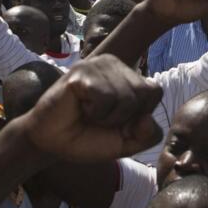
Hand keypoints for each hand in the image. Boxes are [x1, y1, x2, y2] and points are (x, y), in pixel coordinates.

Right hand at [19, 55, 163, 161]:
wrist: (52, 143)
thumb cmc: (88, 138)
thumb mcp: (127, 143)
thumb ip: (147, 135)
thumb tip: (148, 119)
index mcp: (128, 76)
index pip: (155, 91)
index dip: (140, 115)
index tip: (118, 122)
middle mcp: (115, 64)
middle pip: (143, 93)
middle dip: (124, 117)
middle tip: (100, 119)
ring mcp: (97, 64)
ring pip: (125, 96)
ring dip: (107, 117)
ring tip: (89, 113)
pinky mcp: (81, 71)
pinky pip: (105, 96)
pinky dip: (95, 111)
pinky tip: (80, 106)